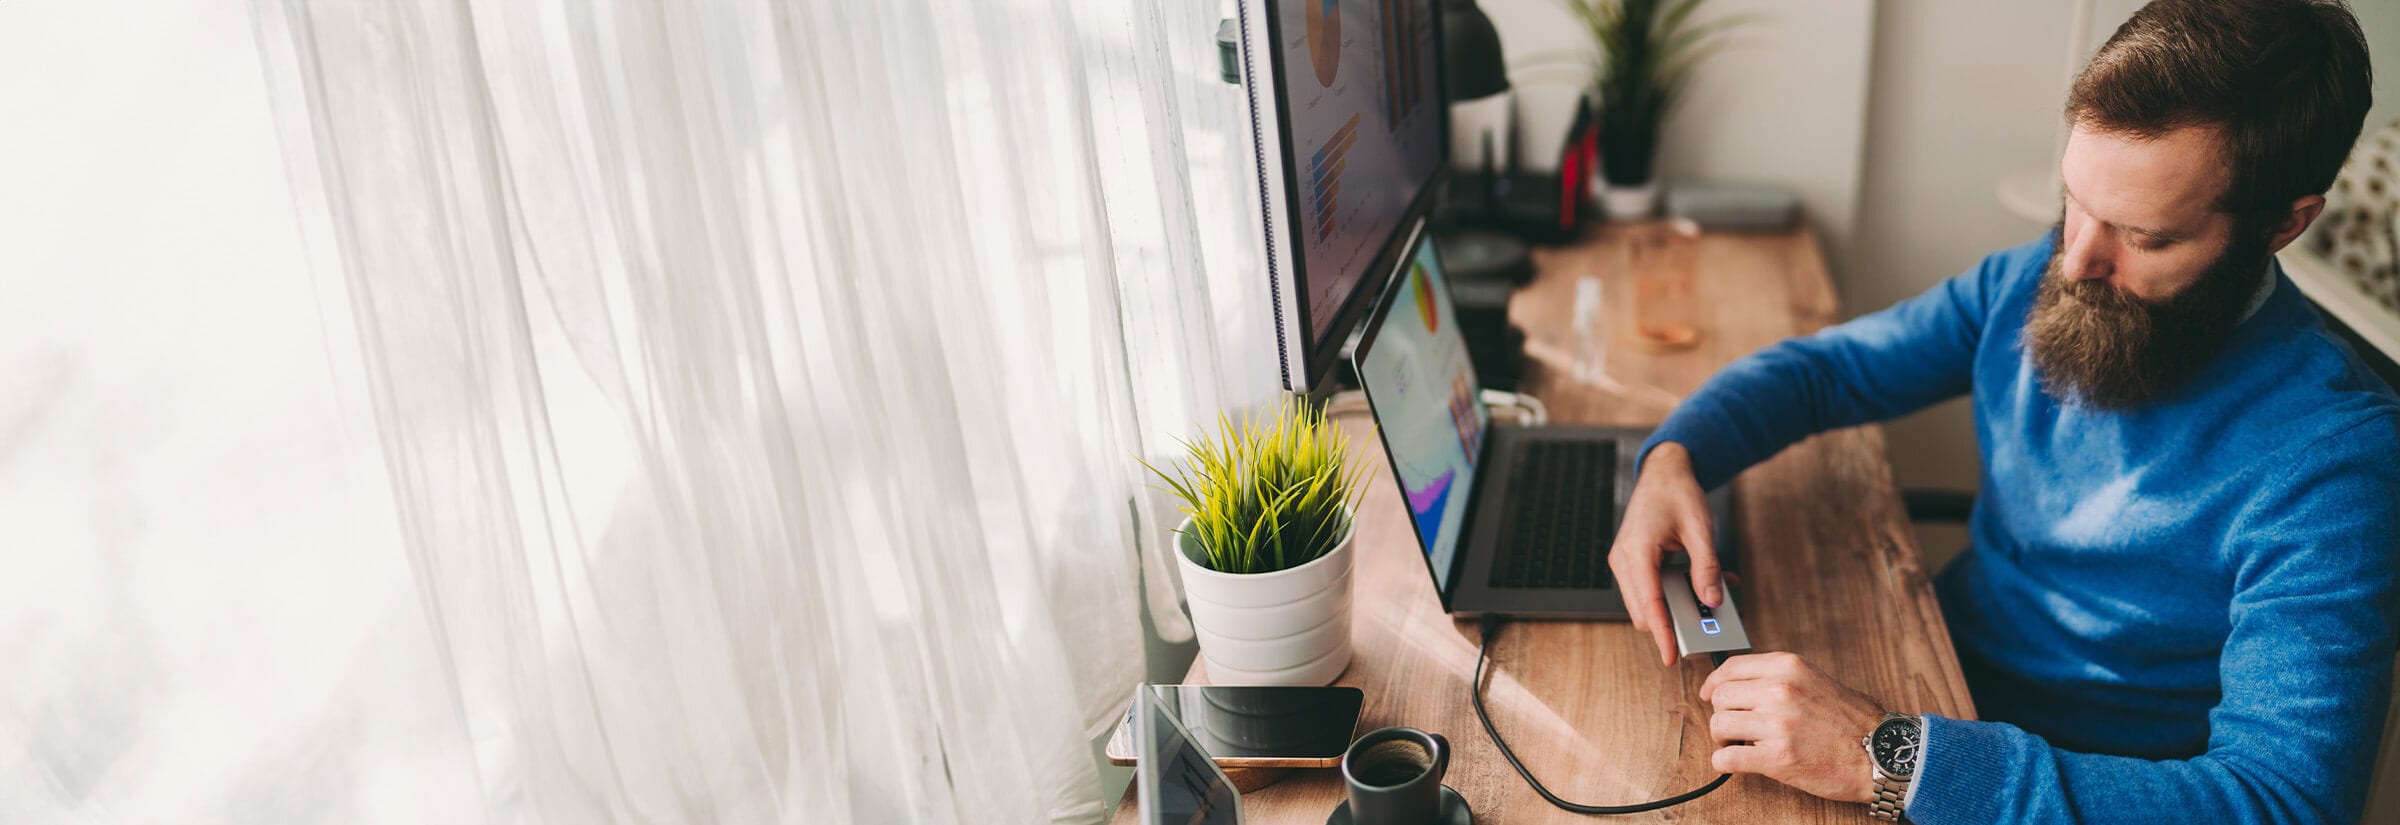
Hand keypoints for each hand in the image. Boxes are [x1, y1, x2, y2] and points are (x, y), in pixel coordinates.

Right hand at [1607, 442, 1723, 666]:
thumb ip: (1706, 568)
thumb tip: (1711, 601)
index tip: (1671, 657)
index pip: (1649, 604)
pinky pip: (1649, 589)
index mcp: (1637, 551)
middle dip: (1672, 623)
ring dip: (1674, 607)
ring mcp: (1624, 561)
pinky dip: (1672, 593)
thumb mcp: (1701, 530)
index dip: (1661, 634)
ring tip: (1709, 597)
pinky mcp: (1632, 562)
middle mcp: (1624, 560)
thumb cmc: (1678, 493)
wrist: (1663, 470)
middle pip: (1643, 610)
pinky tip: (1698, 583)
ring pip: (1646, 603)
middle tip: (1706, 624)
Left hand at [1699, 652, 1884, 803]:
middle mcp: (1780, 691)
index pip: (1731, 667)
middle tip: (1735, 726)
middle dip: (1723, 713)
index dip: (1714, 683)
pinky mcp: (1776, 758)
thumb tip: (1744, 683)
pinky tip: (1736, 763)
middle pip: (1721, 697)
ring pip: (1718, 725)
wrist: (1880, 754)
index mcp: (1789, 668)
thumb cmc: (1854, 722)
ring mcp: (1777, 724)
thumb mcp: (1817, 680)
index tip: (1710, 694)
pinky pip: (1726, 758)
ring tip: (1738, 744)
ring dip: (1723, 738)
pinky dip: (1724, 763)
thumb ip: (1781, 677)